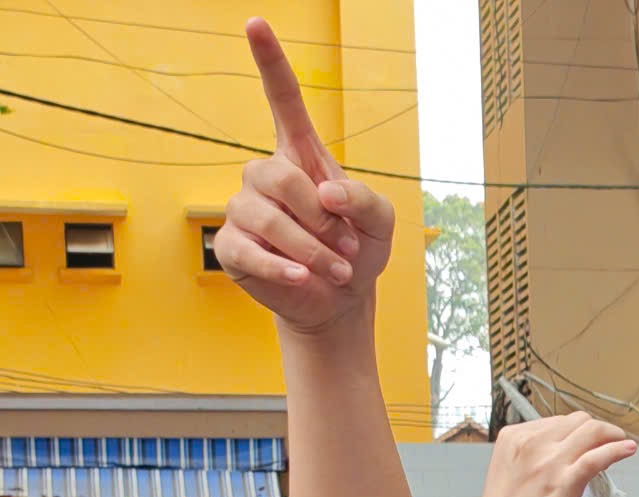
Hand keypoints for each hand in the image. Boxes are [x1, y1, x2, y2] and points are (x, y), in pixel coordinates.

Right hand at [213, 22, 396, 334]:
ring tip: (336, 269)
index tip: (255, 22)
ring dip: (310, 248)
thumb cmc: (356, 251)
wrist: (338, 299)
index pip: (282, 101)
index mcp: (301, 157)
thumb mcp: (379, 224)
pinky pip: (249, 249)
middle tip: (345, 247)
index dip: (270, 63)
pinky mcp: (232, 246)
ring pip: (265, 215)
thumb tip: (325, 194)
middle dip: (317, 217)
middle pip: (277, 176)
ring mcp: (244, 209)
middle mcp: (266, 176)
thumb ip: (364, 200)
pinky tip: (302, 278)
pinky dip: (282, 267)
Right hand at [458, 412, 638, 496]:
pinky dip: (617, 449)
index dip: (579, 431)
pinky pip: (597, 457)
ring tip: (622, 444)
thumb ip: (537, 456)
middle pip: (578, 421)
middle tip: (610, 443)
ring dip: (612, 435)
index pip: (559, 421)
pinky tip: (628, 449)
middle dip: (598, 430)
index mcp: (515, 436)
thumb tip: (571, 451)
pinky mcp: (563, 482)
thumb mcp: (515, 471)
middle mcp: (531, 443)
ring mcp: (548, 462)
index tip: (590, 443)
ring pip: (591, 431)